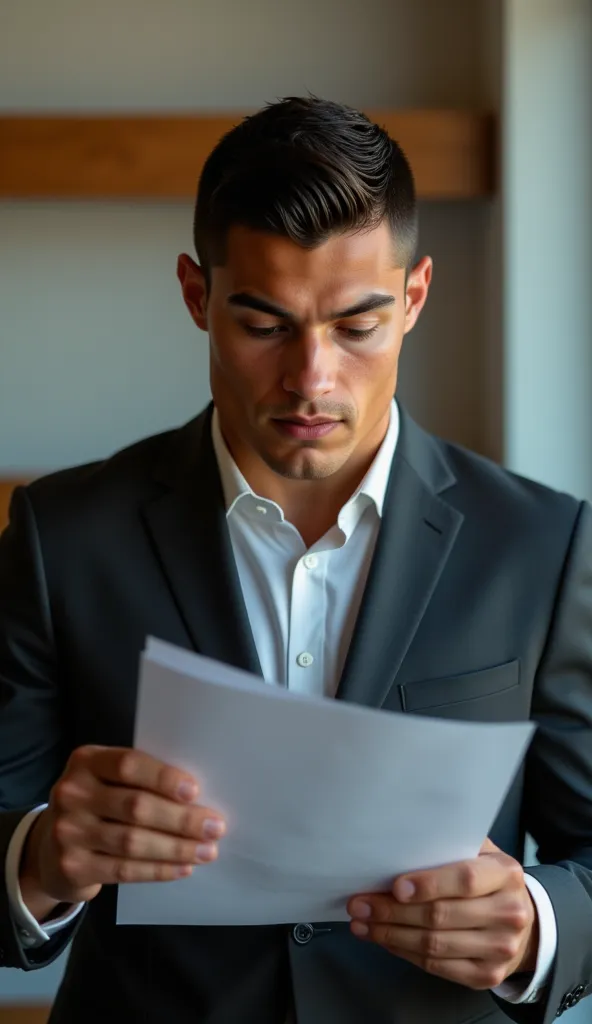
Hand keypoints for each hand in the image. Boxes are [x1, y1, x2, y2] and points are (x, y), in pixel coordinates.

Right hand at [20, 745, 224, 921]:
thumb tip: (197, 797)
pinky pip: (124, 870)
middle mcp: (72, 793)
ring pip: (133, 842)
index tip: (195, 791)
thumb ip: (140, 780)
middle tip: (215, 827)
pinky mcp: (72, 867)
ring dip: (176, 848)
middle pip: (135, 807)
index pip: (128, 764)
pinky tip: (182, 868)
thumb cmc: (97, 804)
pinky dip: (158, 870)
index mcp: (86, 761)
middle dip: (181, 819)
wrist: (50, 848)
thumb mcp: (107, 780)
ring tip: (206, 850)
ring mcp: (68, 832)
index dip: (163, 777)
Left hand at [347, 839, 538, 990]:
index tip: (395, 886)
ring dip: (391, 935)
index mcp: (505, 874)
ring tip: (363, 924)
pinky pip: (437, 966)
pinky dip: (405, 953)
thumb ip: (450, 846)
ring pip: (434, 945)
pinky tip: (386, 941)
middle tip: (360, 904)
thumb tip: (399, 844)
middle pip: (441, 916)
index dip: (428, 884)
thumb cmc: (489, 880)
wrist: (523, 922)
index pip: (465, 879)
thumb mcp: (480, 853)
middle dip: (392, 911)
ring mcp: (500, 948)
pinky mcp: (487, 975)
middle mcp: (509, 913)